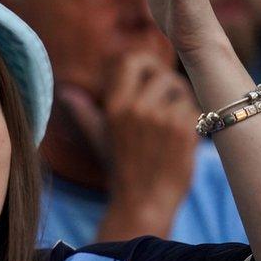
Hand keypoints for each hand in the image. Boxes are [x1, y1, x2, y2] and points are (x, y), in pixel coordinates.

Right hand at [97, 54, 198, 240]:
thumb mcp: (97, 136)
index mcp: (114, 104)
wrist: (144, 201)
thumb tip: (65, 92)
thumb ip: (82, 111)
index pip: (133, 59)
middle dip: (167, 85)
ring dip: (180, 102)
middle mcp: (136, 107)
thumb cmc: (120, 167)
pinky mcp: (185, 129)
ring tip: (170, 124)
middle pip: (162, 73)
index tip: (149, 77)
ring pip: (181, 89)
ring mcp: (162, 118)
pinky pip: (194, 108)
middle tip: (165, 103)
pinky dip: (192, 120)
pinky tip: (180, 138)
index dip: (145, 63)